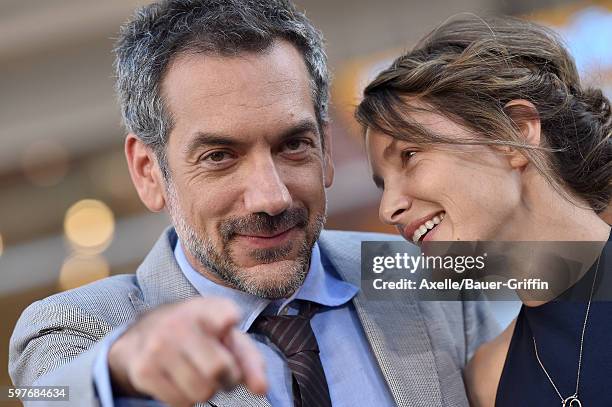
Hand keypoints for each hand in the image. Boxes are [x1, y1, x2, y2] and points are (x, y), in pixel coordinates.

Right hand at [108, 297, 266, 405]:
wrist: (145, 334)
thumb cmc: (199, 335)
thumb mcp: (226, 336)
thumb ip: (249, 360)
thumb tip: (262, 389)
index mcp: (205, 308)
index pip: (225, 314)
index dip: (228, 320)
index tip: (227, 323)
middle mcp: (179, 323)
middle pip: (218, 368)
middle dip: (227, 378)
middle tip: (221, 372)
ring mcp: (158, 346)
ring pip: (201, 391)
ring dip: (207, 390)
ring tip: (199, 375)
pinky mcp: (144, 370)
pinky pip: (180, 402)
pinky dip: (186, 399)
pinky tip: (180, 381)